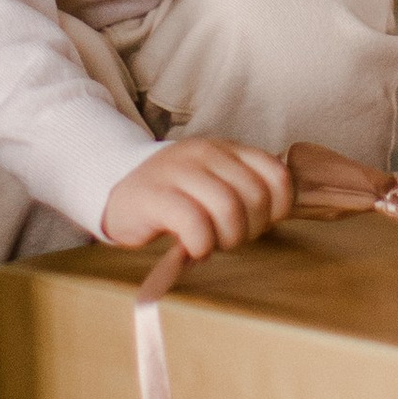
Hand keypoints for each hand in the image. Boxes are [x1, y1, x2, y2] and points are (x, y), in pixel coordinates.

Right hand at [101, 136, 293, 261]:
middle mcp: (205, 153)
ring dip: (227, 238)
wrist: (118, 195)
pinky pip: (194, 222)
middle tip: (229, 239)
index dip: (278, 208)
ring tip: (211, 244)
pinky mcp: (154, 195)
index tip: (260, 225)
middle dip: (250, 229)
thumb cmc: (175, 198)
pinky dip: (201, 244)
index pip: (277, 174)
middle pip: (255, 196)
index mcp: (226, 149)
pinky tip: (193, 249)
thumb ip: (244, 190)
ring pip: (228, 208)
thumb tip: (279, 213)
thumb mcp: (214, 183)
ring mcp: (178, 170)